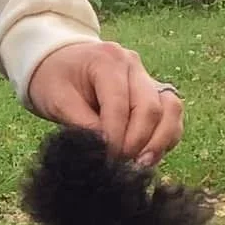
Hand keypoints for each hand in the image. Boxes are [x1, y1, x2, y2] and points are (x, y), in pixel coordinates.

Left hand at [27, 40, 183, 169]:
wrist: (55, 61)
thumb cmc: (52, 78)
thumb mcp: (57, 100)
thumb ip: (82, 124)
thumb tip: (106, 150)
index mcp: (107, 60)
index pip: (120, 104)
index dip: (116, 137)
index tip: (106, 160)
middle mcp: (133, 64)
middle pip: (150, 107)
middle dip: (137, 142)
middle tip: (121, 165)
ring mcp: (146, 76)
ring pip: (170, 109)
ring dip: (159, 140)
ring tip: (141, 164)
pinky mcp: (153, 90)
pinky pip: (171, 113)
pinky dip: (166, 135)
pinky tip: (149, 155)